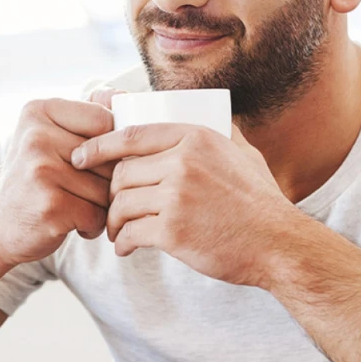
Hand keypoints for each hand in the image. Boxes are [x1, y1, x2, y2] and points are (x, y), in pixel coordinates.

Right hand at [0, 96, 116, 266]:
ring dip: (100, 205)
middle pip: (109, 157)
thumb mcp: (49, 136)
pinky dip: (92, 225)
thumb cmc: (35, 180)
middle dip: (105, 180)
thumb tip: (122, 95)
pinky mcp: (50, 206)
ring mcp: (41, 171)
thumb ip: (85, 113)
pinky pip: (98, 214)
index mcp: (38, 111)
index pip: (105, 120)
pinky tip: (71, 222)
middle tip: (79, 189)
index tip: (90, 160)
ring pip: (107, 188)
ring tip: (74, 205)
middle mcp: (36, 137)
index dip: (110, 146)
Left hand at [70, 121, 294, 288]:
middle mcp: (183, 161)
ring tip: (119, 232)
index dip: (100, 145)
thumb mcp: (244, 153)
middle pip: (122, 172)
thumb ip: (222, 133)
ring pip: (121, 203)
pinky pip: (130, 232)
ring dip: (114, 222)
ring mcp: (177, 195)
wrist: (278, 244)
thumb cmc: (261, 202)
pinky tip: (127, 248)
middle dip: (110, 193)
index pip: (132, 134)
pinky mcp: (173, 230)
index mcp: (195, 137)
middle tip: (112, 208)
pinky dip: (123, 242)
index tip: (82, 156)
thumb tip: (210, 114)